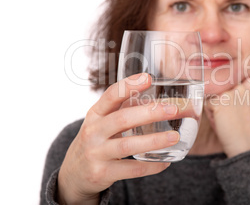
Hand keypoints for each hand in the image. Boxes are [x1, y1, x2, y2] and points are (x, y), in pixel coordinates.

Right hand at [57, 73, 180, 203]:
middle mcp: (93, 132)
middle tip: (173, 109)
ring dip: (154, 141)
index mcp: (95, 114)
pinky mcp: (102, 173)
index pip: (111, 95)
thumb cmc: (97, 140)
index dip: (129, 85)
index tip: (148, 78)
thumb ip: (124, 109)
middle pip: (122, 119)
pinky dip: (150, 166)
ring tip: (174, 137)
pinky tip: (165, 162)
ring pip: (127, 145)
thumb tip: (159, 98)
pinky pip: (130, 169)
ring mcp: (96, 153)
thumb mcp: (103, 121)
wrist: (74, 174)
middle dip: (149, 113)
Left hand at [204, 75, 249, 157]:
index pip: (237, 78)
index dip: (237, 93)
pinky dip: (211, 114)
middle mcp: (248, 82)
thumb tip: (218, 76)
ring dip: (218, 105)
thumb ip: (245, 88)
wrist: (248, 147)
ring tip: (230, 118)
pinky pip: (208, 103)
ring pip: (215, 93)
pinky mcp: (220, 100)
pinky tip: (223, 121)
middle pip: (225, 85)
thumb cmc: (248, 126)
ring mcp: (234, 90)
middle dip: (226, 99)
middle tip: (237, 114)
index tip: (245, 106)